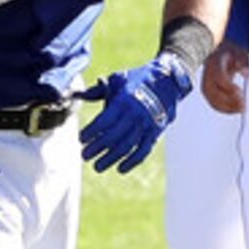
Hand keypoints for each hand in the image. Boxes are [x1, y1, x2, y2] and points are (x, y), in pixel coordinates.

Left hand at [79, 55, 192, 172]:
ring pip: (127, 146)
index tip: (81, 139)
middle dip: (97, 148)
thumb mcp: (118, 80)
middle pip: (113, 136)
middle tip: (84, 156)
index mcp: (124, 100)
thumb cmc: (138, 80)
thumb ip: (98, 90)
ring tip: (97, 166)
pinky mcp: (155, 133)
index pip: (105, 120)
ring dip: (111, 158)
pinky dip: (132, 162)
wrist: (169, 82)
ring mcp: (147, 125)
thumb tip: (79, 95)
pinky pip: (143, 151)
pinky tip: (120, 169)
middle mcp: (135, 114)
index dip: (92, 132)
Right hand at [202, 40, 248, 116]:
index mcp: (215, 63)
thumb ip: (244, 62)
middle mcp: (208, 75)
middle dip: (228, 101)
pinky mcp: (208, 92)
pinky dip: (224, 109)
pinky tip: (235, 110)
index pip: (219, 77)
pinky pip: (214, 103)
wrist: (219, 52)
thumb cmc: (231, 53)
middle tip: (243, 105)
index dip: (228, 87)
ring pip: (213, 100)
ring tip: (241, 109)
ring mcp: (206, 84)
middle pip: (214, 92)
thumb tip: (247, 73)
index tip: (240, 93)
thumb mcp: (239, 52)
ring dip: (227, 108)